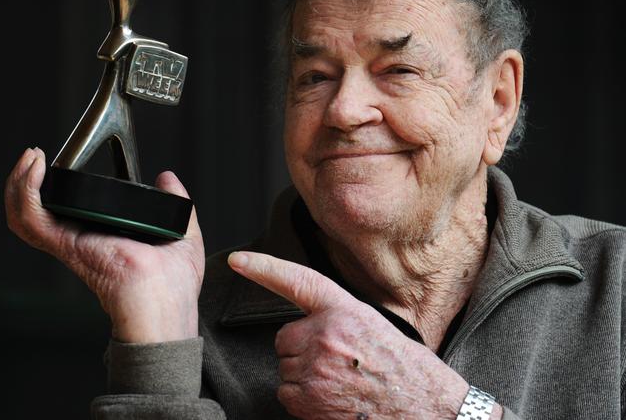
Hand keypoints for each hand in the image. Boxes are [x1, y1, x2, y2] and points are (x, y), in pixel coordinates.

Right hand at [5, 147, 204, 342]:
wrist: (166, 303)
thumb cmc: (175, 286)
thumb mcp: (183, 233)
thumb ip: (176, 203)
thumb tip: (168, 179)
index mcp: (105, 238)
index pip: (68, 213)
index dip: (58, 190)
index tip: (59, 164)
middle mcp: (82, 240)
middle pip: (40, 211)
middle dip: (28, 182)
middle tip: (36, 157)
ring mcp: (72, 243)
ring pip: (27, 214)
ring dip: (21, 184)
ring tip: (31, 157)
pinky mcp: (68, 245)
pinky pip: (34, 219)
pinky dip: (27, 193)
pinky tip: (34, 171)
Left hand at [228, 251, 481, 419]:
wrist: (425, 407)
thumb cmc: (403, 368)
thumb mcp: (372, 325)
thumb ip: (337, 317)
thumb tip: (309, 324)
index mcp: (343, 310)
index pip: (298, 281)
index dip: (264, 267)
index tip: (238, 260)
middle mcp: (325, 334)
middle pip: (284, 337)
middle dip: (300, 350)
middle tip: (335, 363)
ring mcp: (314, 367)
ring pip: (285, 368)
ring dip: (303, 376)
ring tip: (339, 383)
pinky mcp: (308, 399)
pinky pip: (286, 394)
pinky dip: (303, 400)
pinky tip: (332, 400)